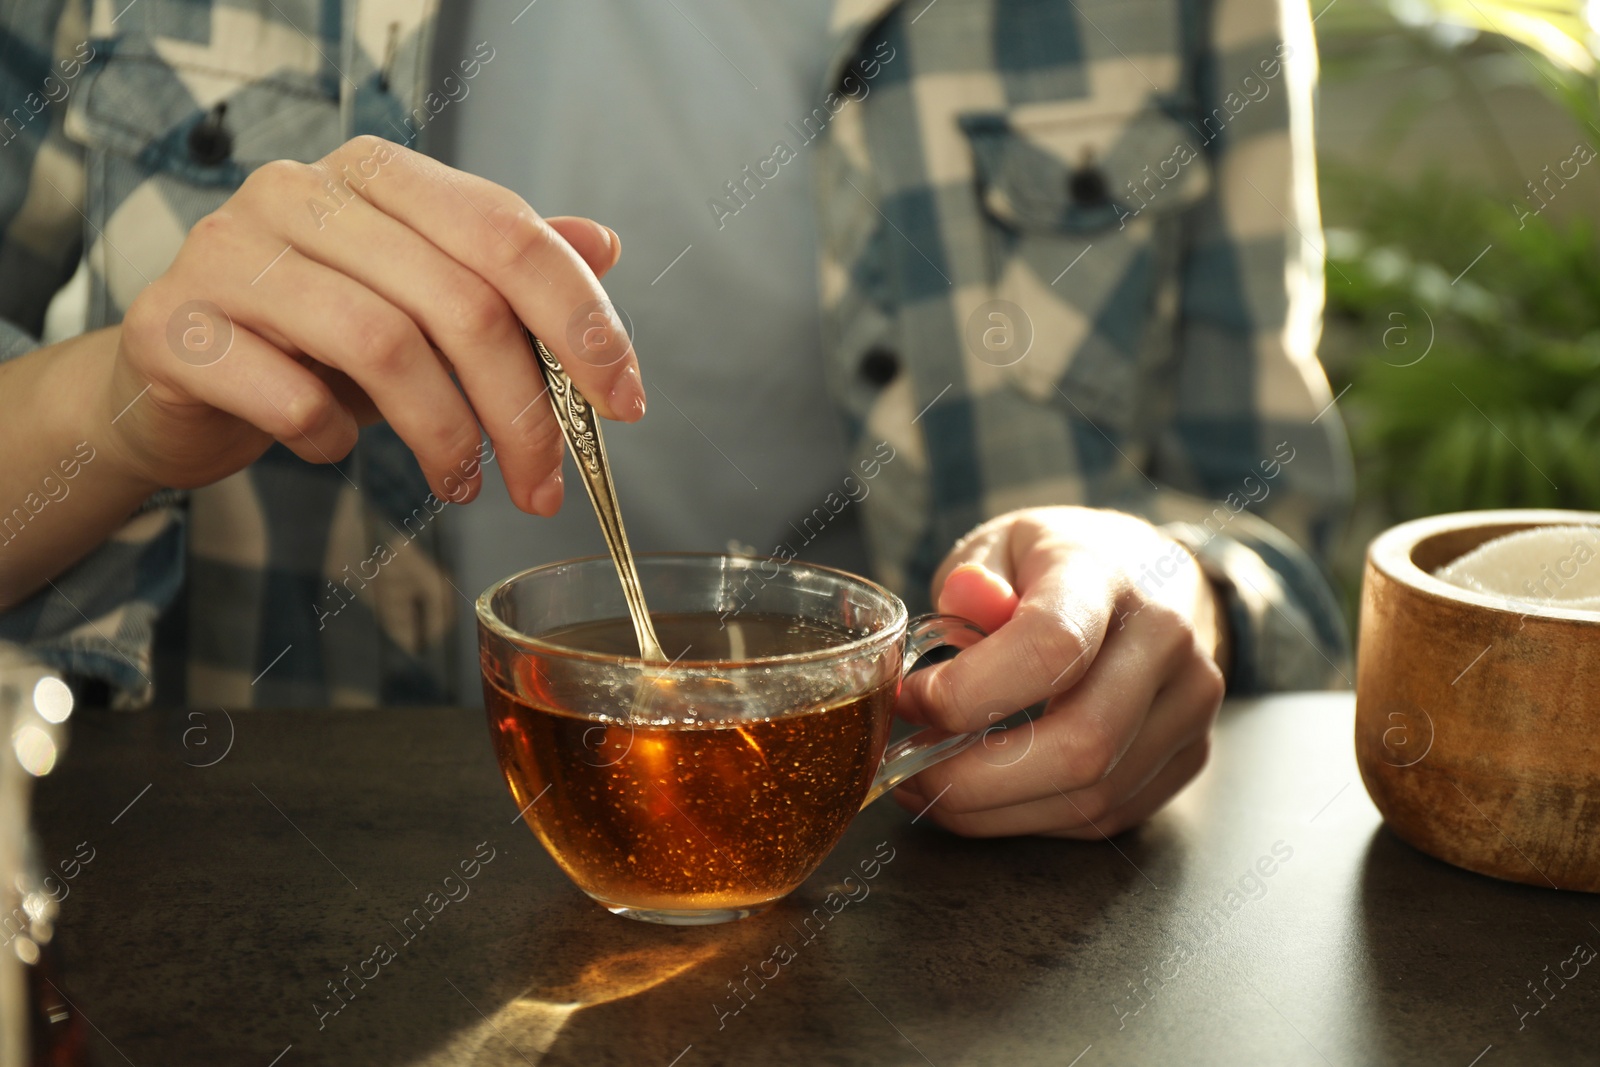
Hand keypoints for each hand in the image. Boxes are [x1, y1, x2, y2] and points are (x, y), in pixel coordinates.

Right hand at [102, 135, 640, 513]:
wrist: (175, 378)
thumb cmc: (313, 340)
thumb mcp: (422, 301)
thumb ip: (505, 273)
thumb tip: (606, 246)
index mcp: (376, 174)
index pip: (506, 232)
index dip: (581, 319)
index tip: (622, 400)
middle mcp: (300, 192)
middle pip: (459, 301)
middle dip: (523, 411)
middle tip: (542, 481)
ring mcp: (227, 252)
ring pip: (384, 346)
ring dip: (444, 436)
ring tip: (461, 482)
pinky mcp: (176, 328)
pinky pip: (292, 396)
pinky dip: (333, 440)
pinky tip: (337, 450)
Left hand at [894, 506, 1226, 837]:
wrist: (1152, 575)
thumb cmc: (1058, 561)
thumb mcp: (1001, 543)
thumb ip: (972, 577)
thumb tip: (961, 602)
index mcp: (1108, 575)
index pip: (1053, 646)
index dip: (969, 691)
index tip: (912, 698)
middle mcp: (1165, 641)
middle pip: (1080, 744)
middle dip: (974, 778)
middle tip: (907, 768)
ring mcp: (1188, 705)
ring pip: (1092, 797)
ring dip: (994, 810)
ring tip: (931, 783)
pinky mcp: (1188, 757)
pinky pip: (1104, 816)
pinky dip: (1030, 818)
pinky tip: (983, 795)